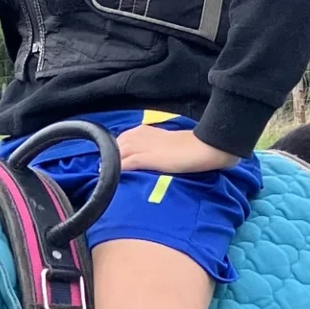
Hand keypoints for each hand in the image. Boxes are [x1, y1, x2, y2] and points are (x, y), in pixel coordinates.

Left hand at [114, 124, 240, 175]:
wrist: (203, 147)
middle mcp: (140, 135)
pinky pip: (126, 163)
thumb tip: (149, 159)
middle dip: (110, 157)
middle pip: (115, 146)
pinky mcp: (147, 158)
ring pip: (117, 153)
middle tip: (106, 171)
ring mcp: (143, 146)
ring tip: (106, 176)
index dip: (115, 151)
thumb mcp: (167, 144)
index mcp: (145, 130)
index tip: (111, 162)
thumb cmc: (191, 147)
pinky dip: (118, 170)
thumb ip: (154, 148)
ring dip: (111, 165)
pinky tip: (114, 178)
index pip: (121, 139)